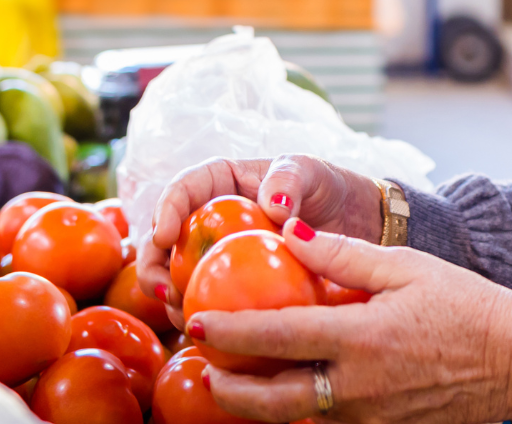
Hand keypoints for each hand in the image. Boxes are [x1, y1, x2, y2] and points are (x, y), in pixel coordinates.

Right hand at [137, 155, 383, 317]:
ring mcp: (221, 255)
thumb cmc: (331, 189)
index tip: (164, 237)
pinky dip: (206, 321)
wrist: (358, 224)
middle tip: (163, 290)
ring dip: (171, 299)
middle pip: (165, 239)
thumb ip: (289, 180)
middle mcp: (213, 219)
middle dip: (153, 266)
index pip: (183, 189)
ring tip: (183, 318)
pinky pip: (212, 304)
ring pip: (180, 276)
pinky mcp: (235, 287)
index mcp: (222, 182)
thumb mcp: (311, 173)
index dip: (165, 211)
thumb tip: (272, 206)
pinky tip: (211, 339)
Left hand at [192, 218, 511, 423]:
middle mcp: (357, 387)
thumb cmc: (466, 306)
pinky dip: (301, 413)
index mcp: (359, 338)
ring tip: (234, 384)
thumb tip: (291, 232)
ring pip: (296, 419)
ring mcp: (369, 417)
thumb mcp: (406, 266)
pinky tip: (291, 393)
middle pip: (271, 400)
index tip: (196, 321)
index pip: (276, 336)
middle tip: (205, 368)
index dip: (228, 331)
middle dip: (229, 389)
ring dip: (260, 405)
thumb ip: (343, 254)